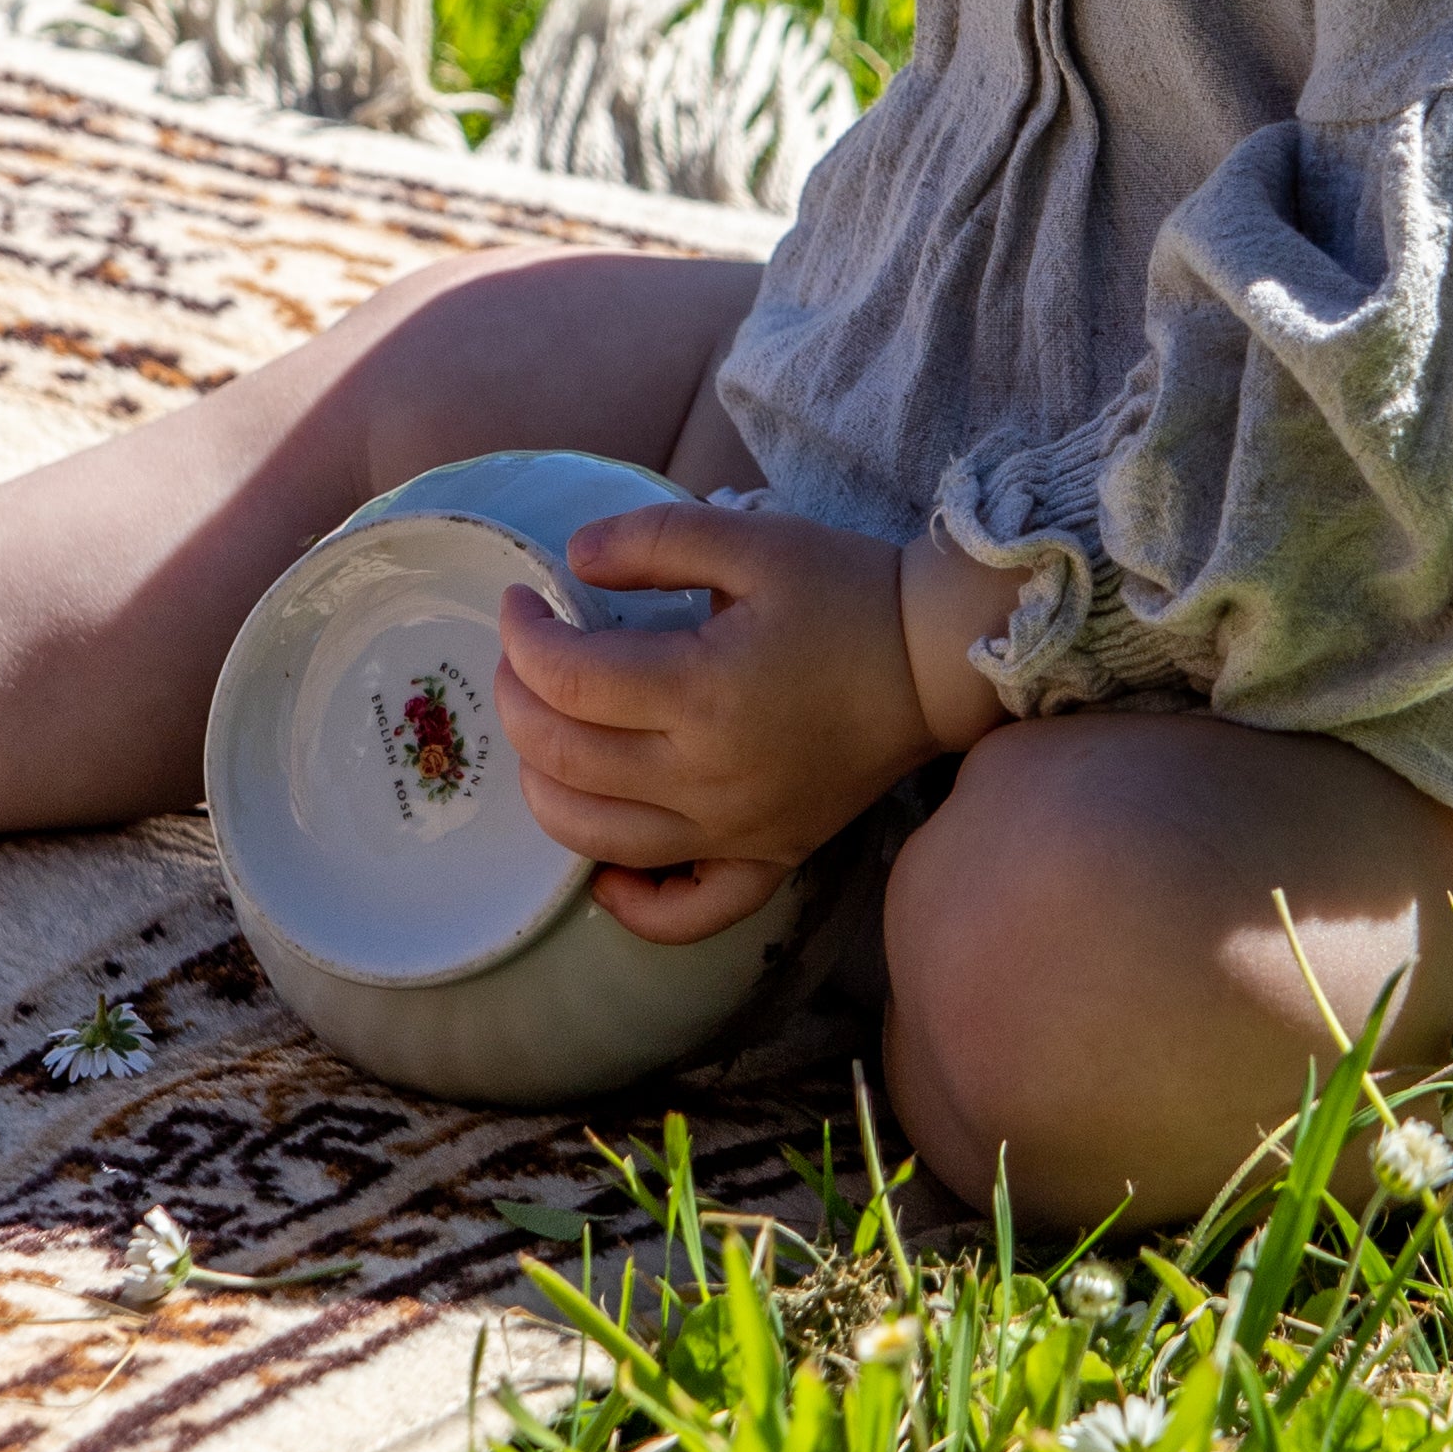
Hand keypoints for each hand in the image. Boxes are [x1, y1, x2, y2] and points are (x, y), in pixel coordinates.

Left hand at [495, 501, 998, 944]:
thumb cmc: (846, 592)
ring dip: (542, 786)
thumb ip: (653, 539)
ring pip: (595, 838)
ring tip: (543, 731)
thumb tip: (571, 560)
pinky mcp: (766, 859)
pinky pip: (683, 913)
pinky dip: (629, 903)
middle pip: (563, 758)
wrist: (935, 660)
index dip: (522, 636)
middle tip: (522, 657)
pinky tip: (602, 869)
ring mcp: (734, 830)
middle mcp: (706, 776)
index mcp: (701, 690)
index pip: (567, 679)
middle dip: (516, 701)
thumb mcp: (751, 538)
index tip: (521, 599)